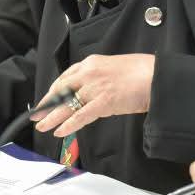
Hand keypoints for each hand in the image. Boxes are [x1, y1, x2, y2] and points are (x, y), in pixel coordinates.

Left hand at [31, 53, 154, 137]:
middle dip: (47, 104)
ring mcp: (95, 87)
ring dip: (52, 117)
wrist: (157, 76)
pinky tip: (60, 131)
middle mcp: (90, 73)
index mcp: (92, 63)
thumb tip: (93, 91)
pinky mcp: (103, 102)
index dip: (53, 91)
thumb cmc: (143, 72)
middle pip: (61, 90)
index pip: (65, 77)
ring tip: (42, 126)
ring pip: (67, 104)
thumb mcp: (115, 68)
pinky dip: (69, 125)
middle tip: (36, 114)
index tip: (47, 99)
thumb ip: (100, 77)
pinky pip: (80, 115)